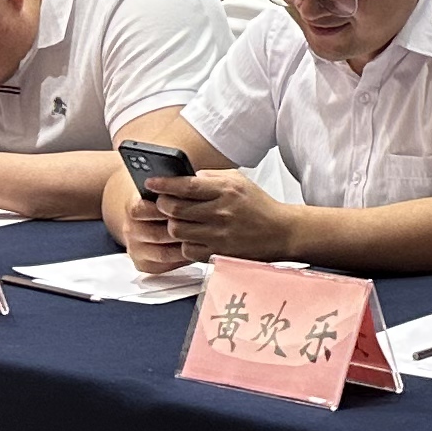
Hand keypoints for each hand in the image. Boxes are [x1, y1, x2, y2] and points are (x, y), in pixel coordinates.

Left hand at [127, 166, 295, 272]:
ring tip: (178, 220)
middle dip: (163, 205)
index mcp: (226, 189)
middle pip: (175, 209)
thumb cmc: (258, 206)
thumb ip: (211, 177)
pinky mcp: (218, 253)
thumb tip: (185, 177)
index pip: (186, 185)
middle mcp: (221, 211)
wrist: (281, 232)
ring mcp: (219, 234)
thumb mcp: (239, 181)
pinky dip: (184, 243)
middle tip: (162, 203)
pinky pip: (186, 250)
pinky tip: (191, 236)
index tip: (150, 183)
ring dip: (172, 224)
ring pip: (177, 230)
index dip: (163, 184)